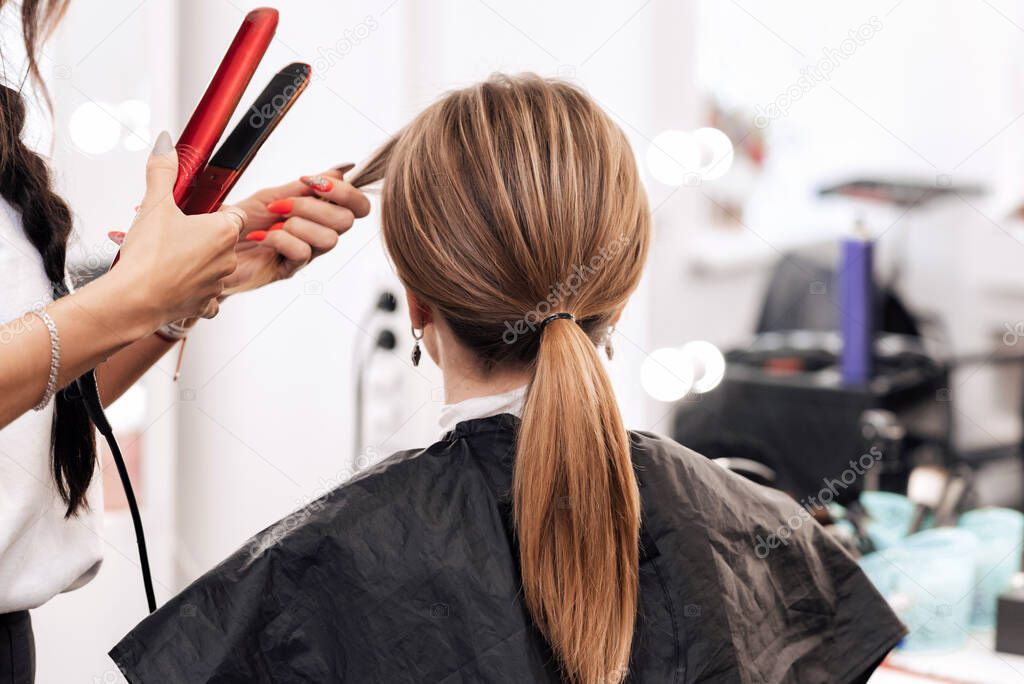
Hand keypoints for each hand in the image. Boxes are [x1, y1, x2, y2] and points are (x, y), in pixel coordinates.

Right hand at [114, 131, 244, 324]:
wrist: (135, 300)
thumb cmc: (148, 255)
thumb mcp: (154, 204)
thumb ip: (163, 171)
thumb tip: (166, 144)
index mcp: (224, 232)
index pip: (233, 215)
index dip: (214, 213)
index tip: (195, 214)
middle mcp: (228, 258)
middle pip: (222, 240)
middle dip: (200, 237)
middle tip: (172, 235)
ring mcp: (218, 284)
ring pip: (213, 267)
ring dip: (196, 262)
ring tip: (166, 259)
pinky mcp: (205, 304)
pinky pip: (205, 295)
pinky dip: (192, 290)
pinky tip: (174, 283)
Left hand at [223, 165, 370, 294]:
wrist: (213, 244)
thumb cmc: (241, 222)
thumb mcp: (272, 195)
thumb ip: (305, 187)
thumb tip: (339, 170)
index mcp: (318, 213)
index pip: (357, 206)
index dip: (345, 192)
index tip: (313, 183)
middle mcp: (318, 234)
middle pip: (346, 220)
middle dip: (312, 206)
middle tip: (281, 205)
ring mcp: (307, 253)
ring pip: (329, 239)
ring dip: (296, 224)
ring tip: (272, 224)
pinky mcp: (290, 269)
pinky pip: (302, 253)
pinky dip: (279, 239)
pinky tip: (262, 238)